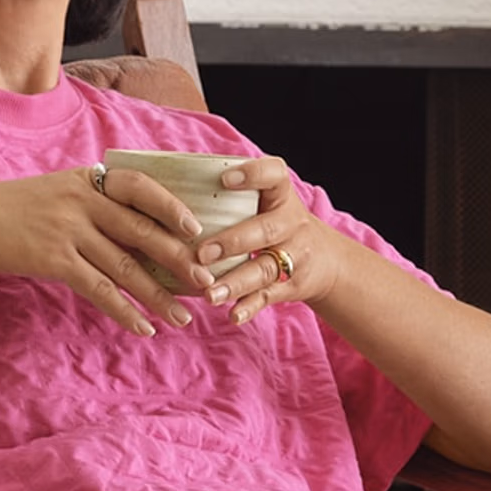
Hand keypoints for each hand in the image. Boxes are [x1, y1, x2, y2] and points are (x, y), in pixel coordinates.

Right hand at [0, 166, 219, 340]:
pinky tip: (143, 327)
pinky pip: (98, 289)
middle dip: (179, 260)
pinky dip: (124, 311)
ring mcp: (69, 230)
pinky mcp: (54, 259)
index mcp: (89, 181)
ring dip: (158, 295)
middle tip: (208, 283)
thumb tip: (137, 229)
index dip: (171, 208)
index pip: (141, 188)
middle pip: (143, 232)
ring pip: (126, 267)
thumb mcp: (58, 192)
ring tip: (184, 317)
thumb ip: (95, 204)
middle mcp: (83, 202)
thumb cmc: (16, 209)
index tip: (197, 230)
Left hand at [182, 150, 340, 320]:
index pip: (274, 175)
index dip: (253, 175)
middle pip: (266, 230)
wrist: (324, 259)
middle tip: (202, 253)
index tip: (225, 179)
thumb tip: (165, 184)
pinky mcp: (292, 284)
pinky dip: (250, 306)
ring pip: (265, 269)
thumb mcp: (266, 199)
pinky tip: (233, 314)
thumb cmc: (274, 220)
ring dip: (236, 282)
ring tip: (209, 294)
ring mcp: (295, 255)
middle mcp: (291, 222)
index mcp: (281, 194)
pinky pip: (269, 296)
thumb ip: (230, 193)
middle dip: (233, 242)